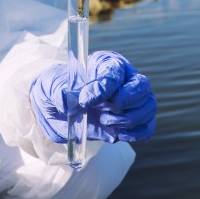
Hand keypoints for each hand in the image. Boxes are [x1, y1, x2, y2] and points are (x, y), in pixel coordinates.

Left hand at [29, 51, 156, 144]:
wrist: (59, 111)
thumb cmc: (57, 91)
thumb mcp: (50, 87)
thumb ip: (58, 91)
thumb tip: (67, 99)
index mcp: (106, 64)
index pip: (114, 73)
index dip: (103, 88)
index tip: (85, 101)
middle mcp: (125, 79)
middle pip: (142, 86)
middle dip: (123, 103)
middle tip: (102, 113)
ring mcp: (133, 101)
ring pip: (148, 107)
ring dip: (128, 120)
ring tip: (105, 122)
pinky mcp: (135, 122)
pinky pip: (148, 127)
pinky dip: (136, 134)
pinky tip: (117, 134)